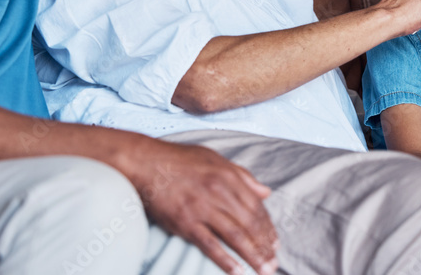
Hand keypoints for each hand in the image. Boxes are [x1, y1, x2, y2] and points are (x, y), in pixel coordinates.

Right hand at [127, 140, 278, 274]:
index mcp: (228, 177)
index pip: (256, 206)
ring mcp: (202, 208)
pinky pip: (209, 245)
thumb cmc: (179, 159)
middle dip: (265, 246)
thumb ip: (242, 175)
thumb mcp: (215, 158)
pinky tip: (237, 271)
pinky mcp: (185, 222)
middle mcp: (219, 192)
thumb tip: (265, 192)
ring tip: (263, 270)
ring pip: (235, 236)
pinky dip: (224, 260)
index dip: (268, 227)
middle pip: (249, 223)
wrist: (146, 162)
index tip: (274, 242)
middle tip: (274, 263)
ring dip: (252, 255)